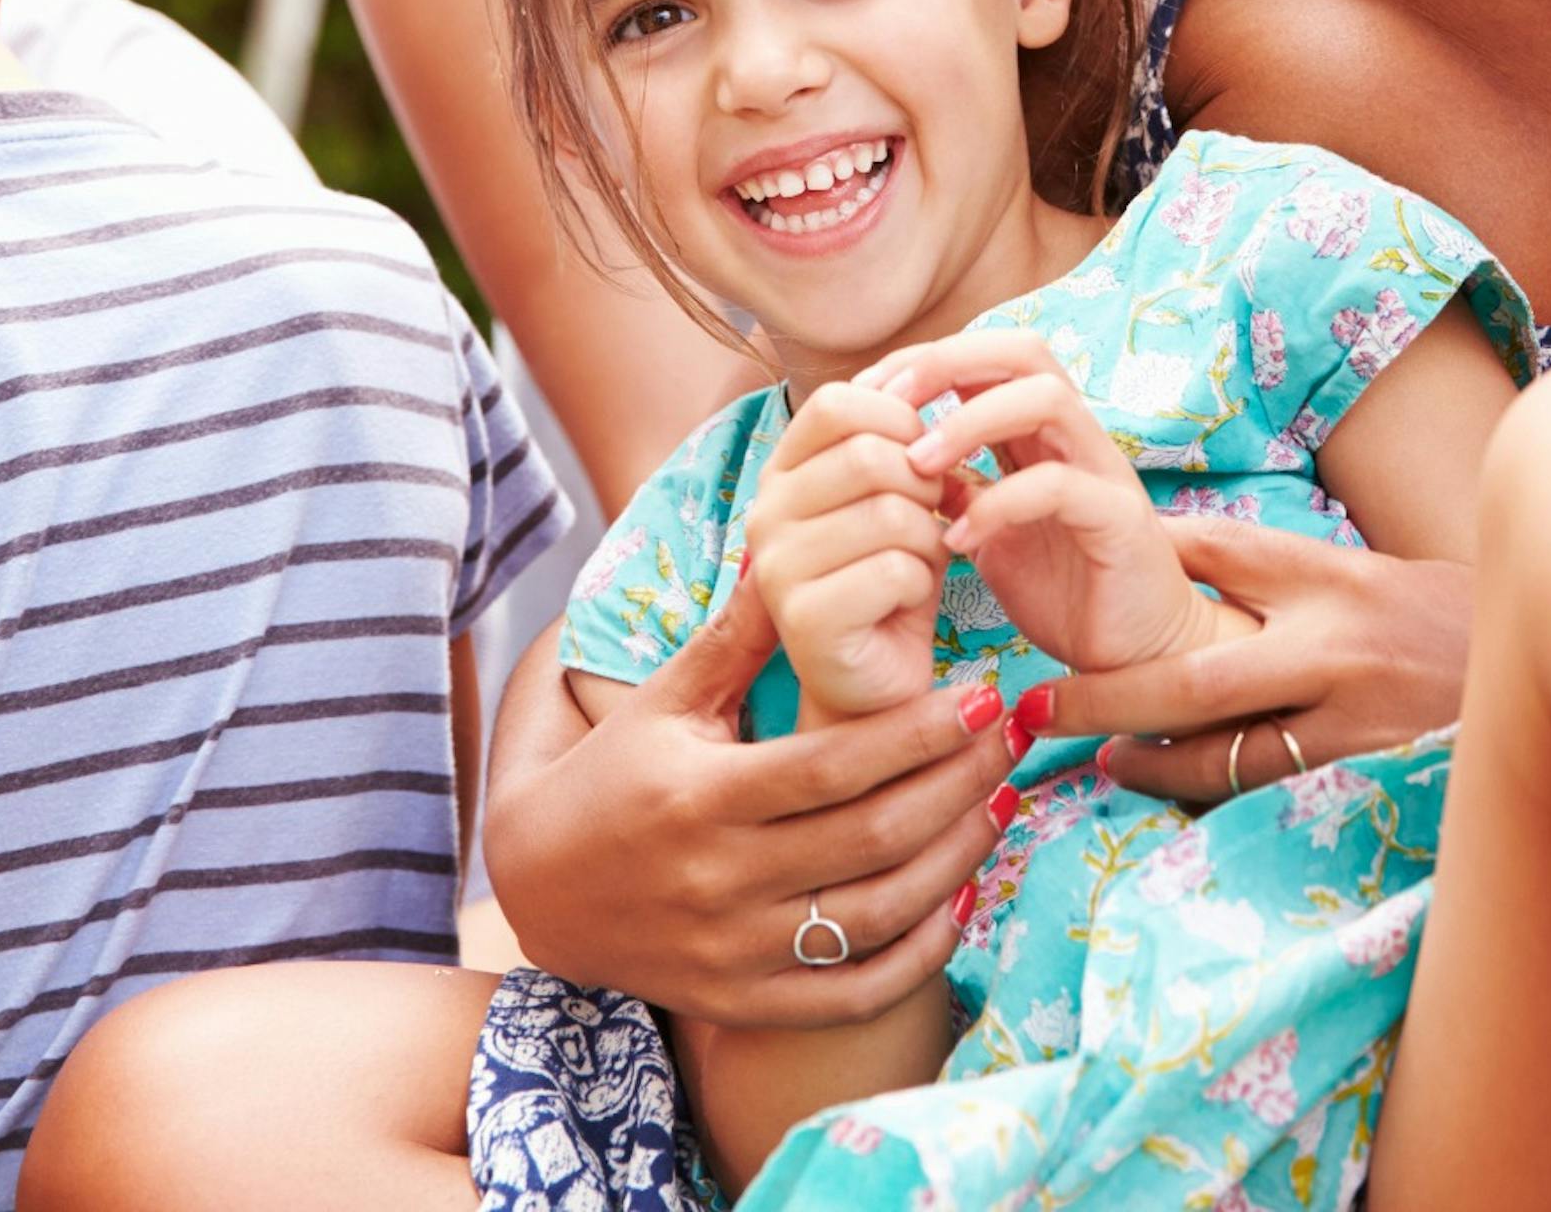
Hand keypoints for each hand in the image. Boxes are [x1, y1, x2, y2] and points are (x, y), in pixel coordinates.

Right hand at [482, 589, 1024, 1029]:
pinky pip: (850, 995)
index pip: (834, 767)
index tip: (984, 695)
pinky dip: (916, 955)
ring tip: (1003, 804)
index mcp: (702, 796)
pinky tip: (960, 900)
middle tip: (1014, 740)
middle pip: (871, 839)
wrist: (536, 885)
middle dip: (958, 786)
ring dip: (955, 862)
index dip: (920, 733)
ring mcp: (735, 951)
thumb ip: (739, 635)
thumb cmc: (611, 772)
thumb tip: (793, 548)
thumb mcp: (665, 699)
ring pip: (875, 917)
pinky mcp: (744, 1002)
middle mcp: (721, 881)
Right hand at [745, 376, 945, 720]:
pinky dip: (923, 585)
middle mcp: (763, 512)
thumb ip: (898, 437)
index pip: (839, 402)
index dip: (900, 419)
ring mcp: (774, 566)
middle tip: (931, 521)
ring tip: (918, 566)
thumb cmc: (892, 578)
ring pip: (891, 512)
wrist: (876, 682)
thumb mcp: (896, 495)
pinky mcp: (801, 619)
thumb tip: (926, 370)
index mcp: (781, 471)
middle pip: (871, 454)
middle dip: (925, 486)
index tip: (925, 458)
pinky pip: (894, 570)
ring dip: (930, 540)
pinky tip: (905, 604)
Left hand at [885, 332, 1228, 673]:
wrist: (1138, 655)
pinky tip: (955, 540)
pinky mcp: (1119, 521)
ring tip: (916, 465)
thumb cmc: (1067, 589)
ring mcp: (1104, 473)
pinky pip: (1059, 486)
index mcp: (1042, 434)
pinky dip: (999, 504)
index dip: (925, 360)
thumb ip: (957, 488)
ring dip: (972, 421)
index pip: (988, 357)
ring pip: (1048, 400)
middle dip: (949, 363)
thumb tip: (894, 458)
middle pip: (1024, 351)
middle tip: (888, 402)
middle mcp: (1077, 439)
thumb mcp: (991, 531)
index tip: (866, 393)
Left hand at [1029, 514, 1469, 802]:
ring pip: (1228, 754)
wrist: (1538, 663)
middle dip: (1107, 695)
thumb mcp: (1350, 571)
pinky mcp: (1367, 777)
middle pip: (1197, 677)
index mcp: (1331, 577)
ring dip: (1150, 762)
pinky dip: (1212, 794)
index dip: (1134, 562)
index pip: (1215, 554)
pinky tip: (1165, 790)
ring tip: (1099, 756)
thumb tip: (1151, 552)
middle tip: (1037, 706)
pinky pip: (1270, 794)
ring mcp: (1354, 723)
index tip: (1064, 579)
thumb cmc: (1427, 616)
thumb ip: (1258, 568)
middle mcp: (1338, 648)